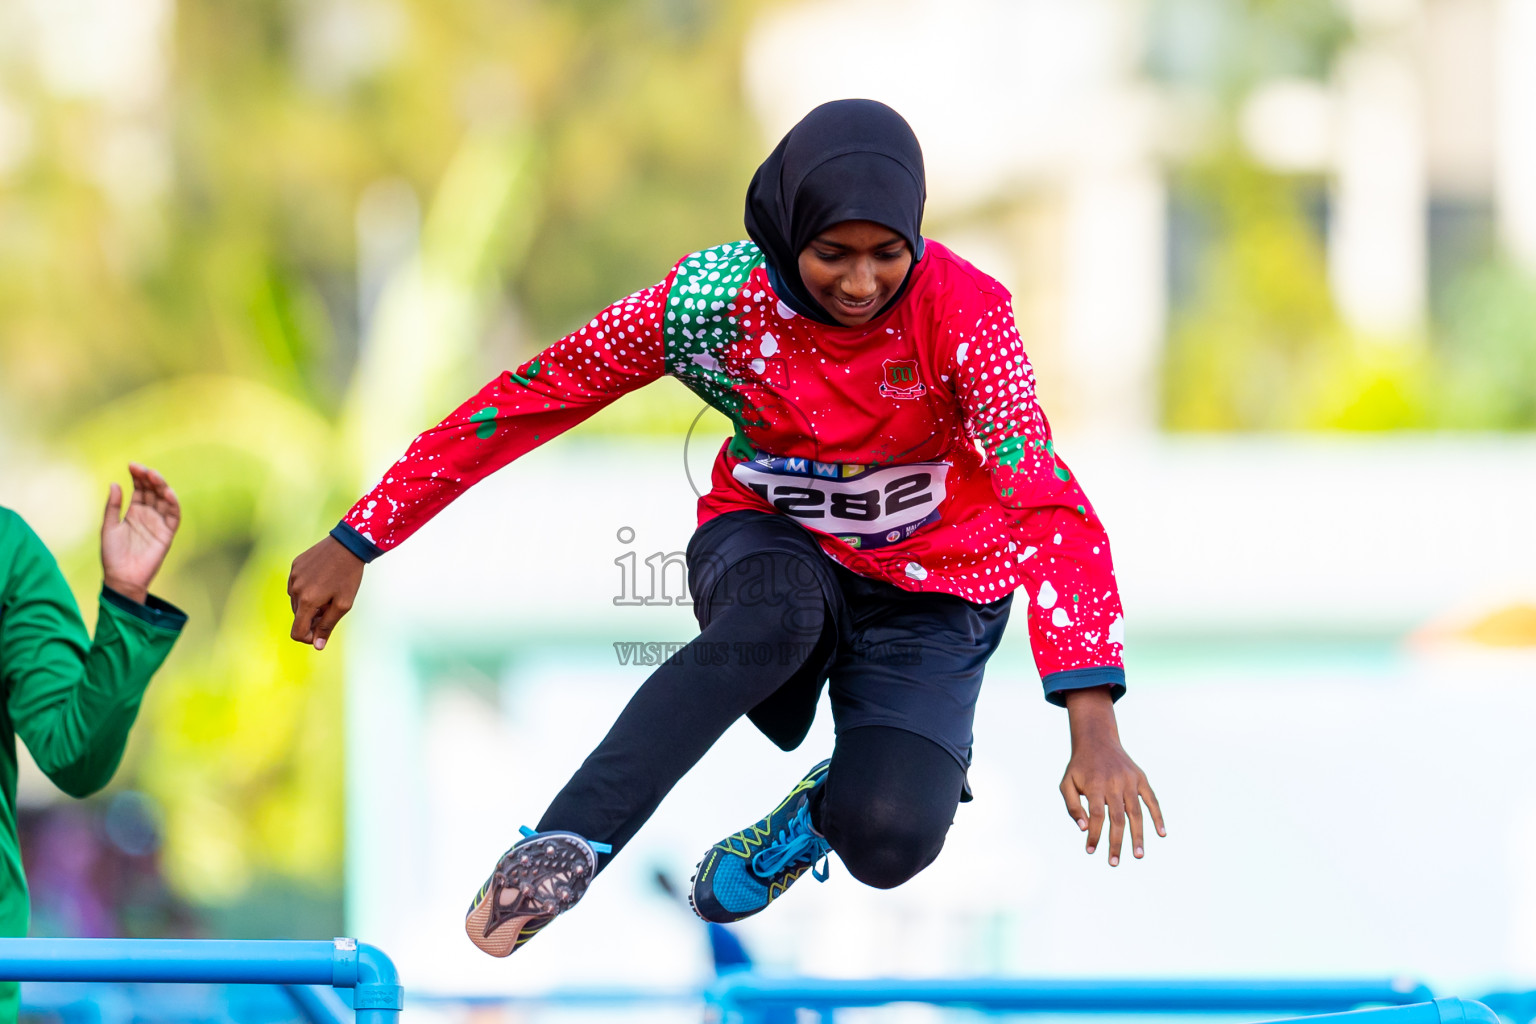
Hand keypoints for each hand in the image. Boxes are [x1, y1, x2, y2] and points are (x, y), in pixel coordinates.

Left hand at [101, 463, 180, 604]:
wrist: (121, 578)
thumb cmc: (112, 555)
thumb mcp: (108, 527)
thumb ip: (112, 506)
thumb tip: (115, 483)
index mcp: (134, 512)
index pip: (140, 489)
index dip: (137, 476)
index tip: (132, 466)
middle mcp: (149, 515)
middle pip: (153, 491)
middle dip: (149, 478)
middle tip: (142, 469)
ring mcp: (159, 523)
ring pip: (164, 500)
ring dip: (161, 487)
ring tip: (153, 476)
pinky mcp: (167, 534)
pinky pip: (174, 516)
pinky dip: (173, 504)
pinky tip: (167, 492)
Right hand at [287, 536, 363, 650]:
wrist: (348, 544)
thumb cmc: (349, 576)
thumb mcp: (343, 604)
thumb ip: (328, 626)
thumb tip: (317, 645)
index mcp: (307, 601)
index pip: (296, 632)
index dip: (307, 637)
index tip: (320, 632)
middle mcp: (295, 589)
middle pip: (298, 616)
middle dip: (312, 618)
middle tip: (330, 608)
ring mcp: (293, 576)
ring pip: (296, 601)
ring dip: (309, 603)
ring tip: (327, 593)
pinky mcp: (295, 565)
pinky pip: (296, 585)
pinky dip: (306, 588)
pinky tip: (322, 580)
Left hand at [1059, 686, 1163, 865]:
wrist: (1097, 740)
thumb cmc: (1079, 767)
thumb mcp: (1067, 783)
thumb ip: (1073, 806)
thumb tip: (1084, 828)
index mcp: (1095, 785)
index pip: (1097, 816)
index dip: (1095, 835)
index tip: (1091, 851)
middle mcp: (1114, 783)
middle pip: (1118, 819)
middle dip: (1116, 842)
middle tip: (1114, 862)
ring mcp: (1130, 781)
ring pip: (1136, 813)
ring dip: (1138, 836)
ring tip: (1138, 855)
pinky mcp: (1141, 779)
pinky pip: (1152, 800)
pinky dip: (1158, 816)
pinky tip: (1161, 833)